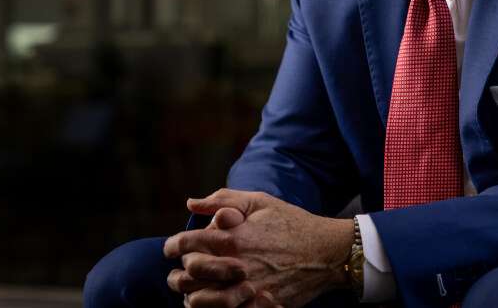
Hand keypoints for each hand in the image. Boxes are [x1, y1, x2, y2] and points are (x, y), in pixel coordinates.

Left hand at [164, 189, 353, 307]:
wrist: (326, 252)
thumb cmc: (292, 223)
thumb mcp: (260, 202)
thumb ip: (223, 199)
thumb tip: (191, 203)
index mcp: (234, 236)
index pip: (187, 244)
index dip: (172, 246)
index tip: (170, 249)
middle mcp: (237, 264)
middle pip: (190, 274)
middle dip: (178, 274)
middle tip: (179, 273)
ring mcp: (248, 288)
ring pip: (203, 301)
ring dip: (192, 297)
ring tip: (191, 293)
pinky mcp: (260, 304)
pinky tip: (214, 304)